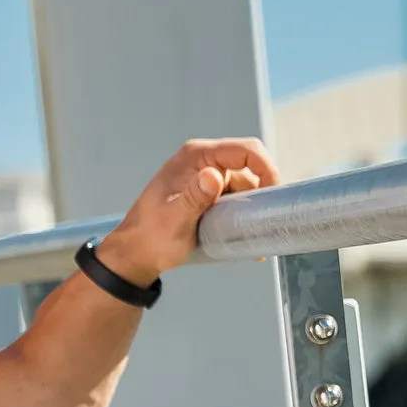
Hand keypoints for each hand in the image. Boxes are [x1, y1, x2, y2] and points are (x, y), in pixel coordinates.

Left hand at [98, 137, 279, 288]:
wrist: (134, 255)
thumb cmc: (151, 239)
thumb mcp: (175, 221)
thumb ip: (194, 198)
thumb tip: (214, 175)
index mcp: (195, 156)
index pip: (245, 150)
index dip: (266, 169)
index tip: (272, 197)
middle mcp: (202, 160)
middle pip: (249, 167)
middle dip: (260, 191)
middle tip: (260, 221)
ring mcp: (204, 175)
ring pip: (244, 184)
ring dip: (250, 206)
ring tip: (249, 235)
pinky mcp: (206, 192)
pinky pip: (234, 196)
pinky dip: (242, 212)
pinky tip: (243, 235)